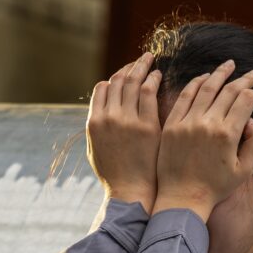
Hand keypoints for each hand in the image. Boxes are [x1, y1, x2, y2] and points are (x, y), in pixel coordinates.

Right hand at [87, 51, 161, 210]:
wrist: (130, 193)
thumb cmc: (115, 175)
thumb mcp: (96, 150)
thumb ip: (98, 126)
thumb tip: (102, 109)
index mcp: (94, 122)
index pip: (102, 88)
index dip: (114, 77)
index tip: (125, 73)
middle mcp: (108, 117)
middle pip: (117, 81)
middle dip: (129, 67)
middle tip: (141, 59)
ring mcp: (126, 120)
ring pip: (133, 82)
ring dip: (141, 66)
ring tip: (150, 59)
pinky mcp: (146, 125)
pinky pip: (148, 92)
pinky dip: (153, 80)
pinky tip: (159, 76)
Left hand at [154, 60, 252, 221]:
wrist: (182, 199)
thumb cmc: (215, 188)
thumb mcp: (244, 170)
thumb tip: (251, 120)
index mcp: (228, 135)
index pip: (245, 101)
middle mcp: (208, 124)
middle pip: (228, 91)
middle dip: (243, 79)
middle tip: (252, 72)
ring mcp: (188, 122)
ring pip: (206, 88)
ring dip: (219, 74)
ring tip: (229, 65)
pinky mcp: (171, 125)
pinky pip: (184, 97)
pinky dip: (196, 84)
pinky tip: (204, 78)